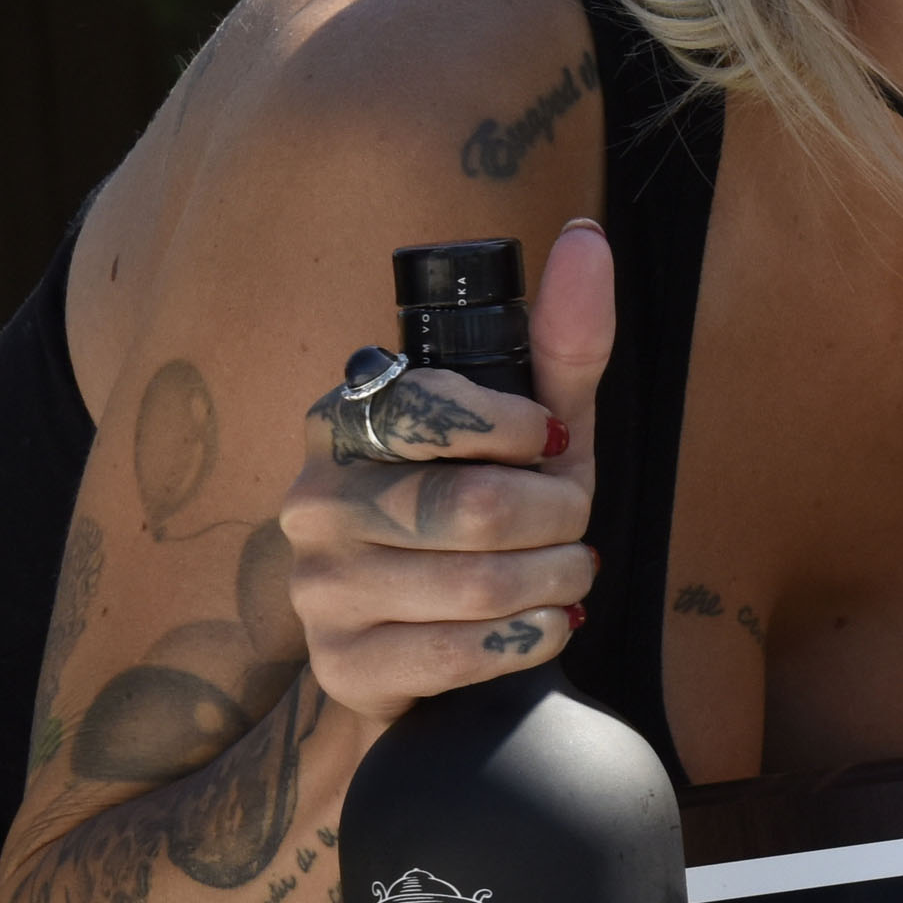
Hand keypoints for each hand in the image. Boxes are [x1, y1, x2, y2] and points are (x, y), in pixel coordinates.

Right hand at [278, 220, 608, 719]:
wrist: (435, 646)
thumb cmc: (489, 519)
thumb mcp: (532, 430)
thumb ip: (561, 342)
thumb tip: (587, 238)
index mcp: (346, 420)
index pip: (431, 407)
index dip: (519, 432)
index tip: (549, 445)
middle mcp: (316, 499)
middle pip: (474, 508)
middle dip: (557, 520)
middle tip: (570, 525)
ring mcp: (320, 588)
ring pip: (479, 585)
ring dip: (555, 582)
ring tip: (564, 575)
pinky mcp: (341, 664)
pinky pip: (461, 654)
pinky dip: (530, 639)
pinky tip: (539, 625)